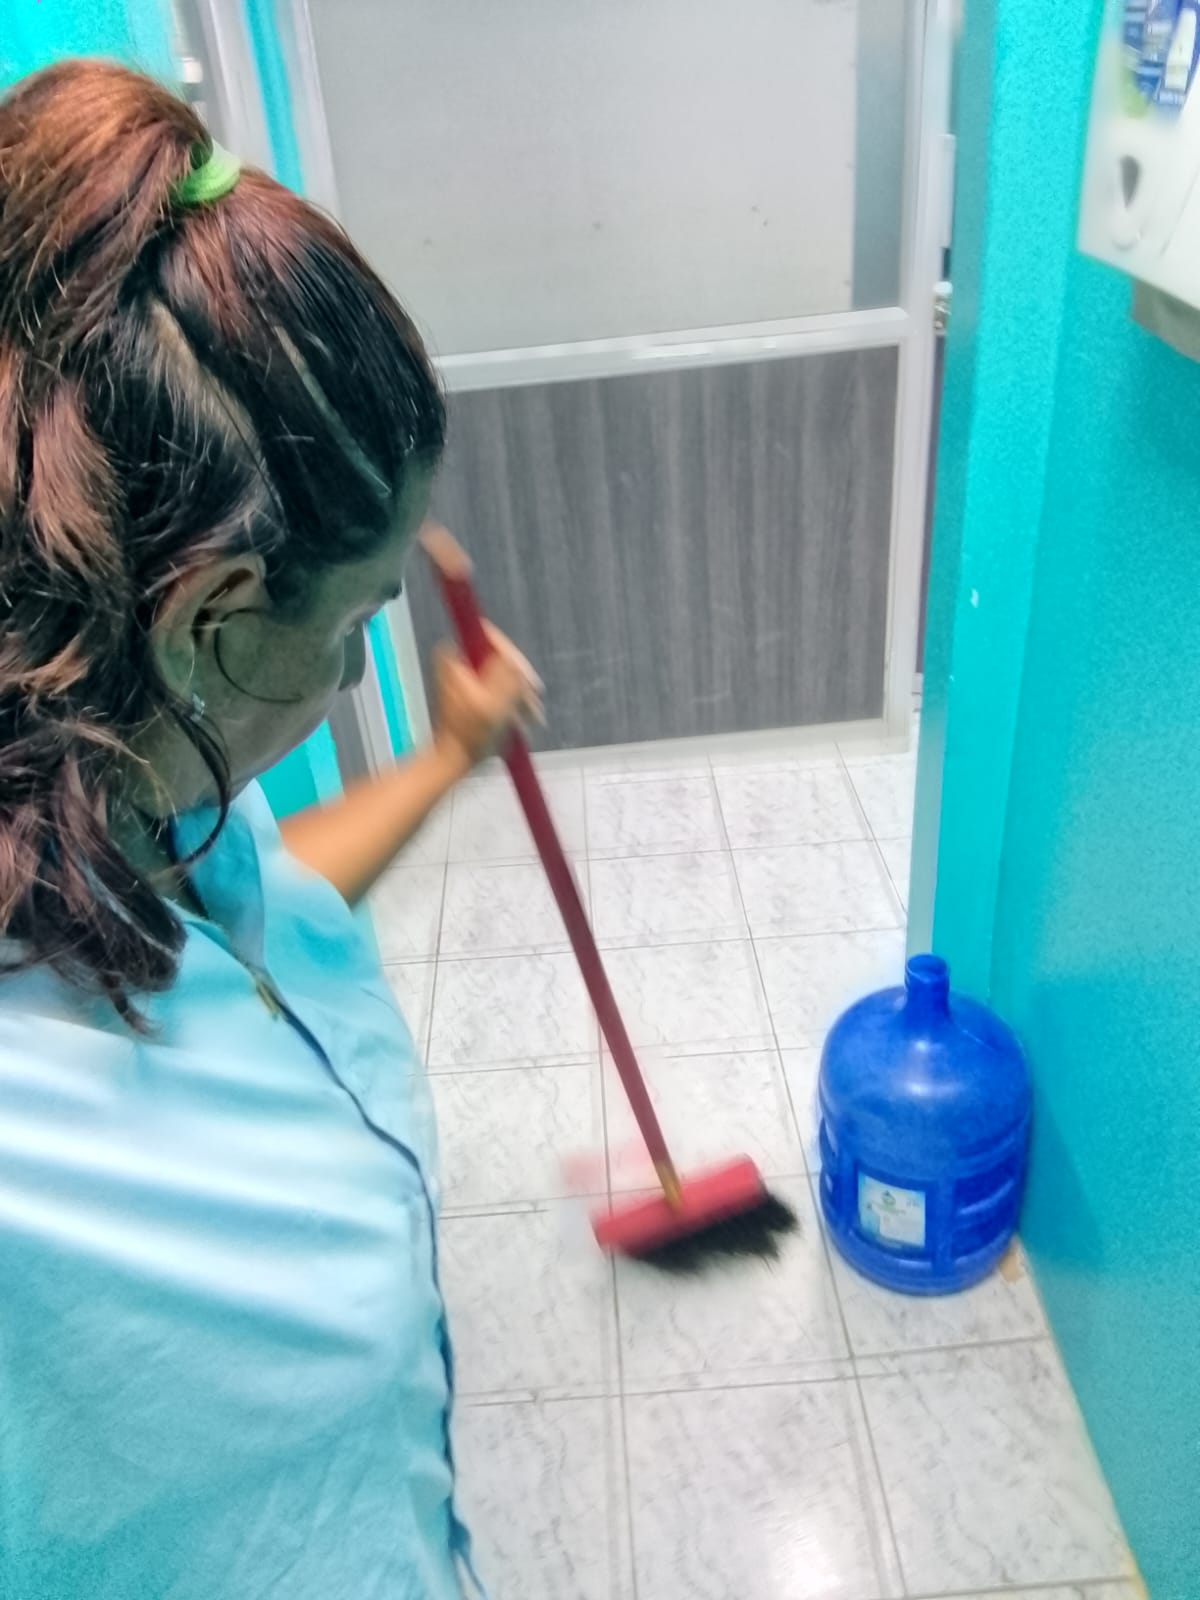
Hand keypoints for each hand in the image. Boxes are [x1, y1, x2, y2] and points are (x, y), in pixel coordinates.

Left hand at [430, 624, 543, 772]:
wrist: (454, 758)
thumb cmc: (472, 733)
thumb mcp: (495, 701)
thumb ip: (507, 672)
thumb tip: (514, 656)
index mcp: (458, 657)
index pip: (492, 638)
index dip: (514, 657)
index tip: (527, 682)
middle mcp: (460, 659)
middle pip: (501, 658)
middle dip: (520, 682)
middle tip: (533, 705)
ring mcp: (466, 674)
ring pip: (503, 674)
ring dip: (520, 695)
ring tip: (533, 717)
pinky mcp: (472, 689)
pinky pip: (498, 687)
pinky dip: (511, 701)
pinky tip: (524, 719)